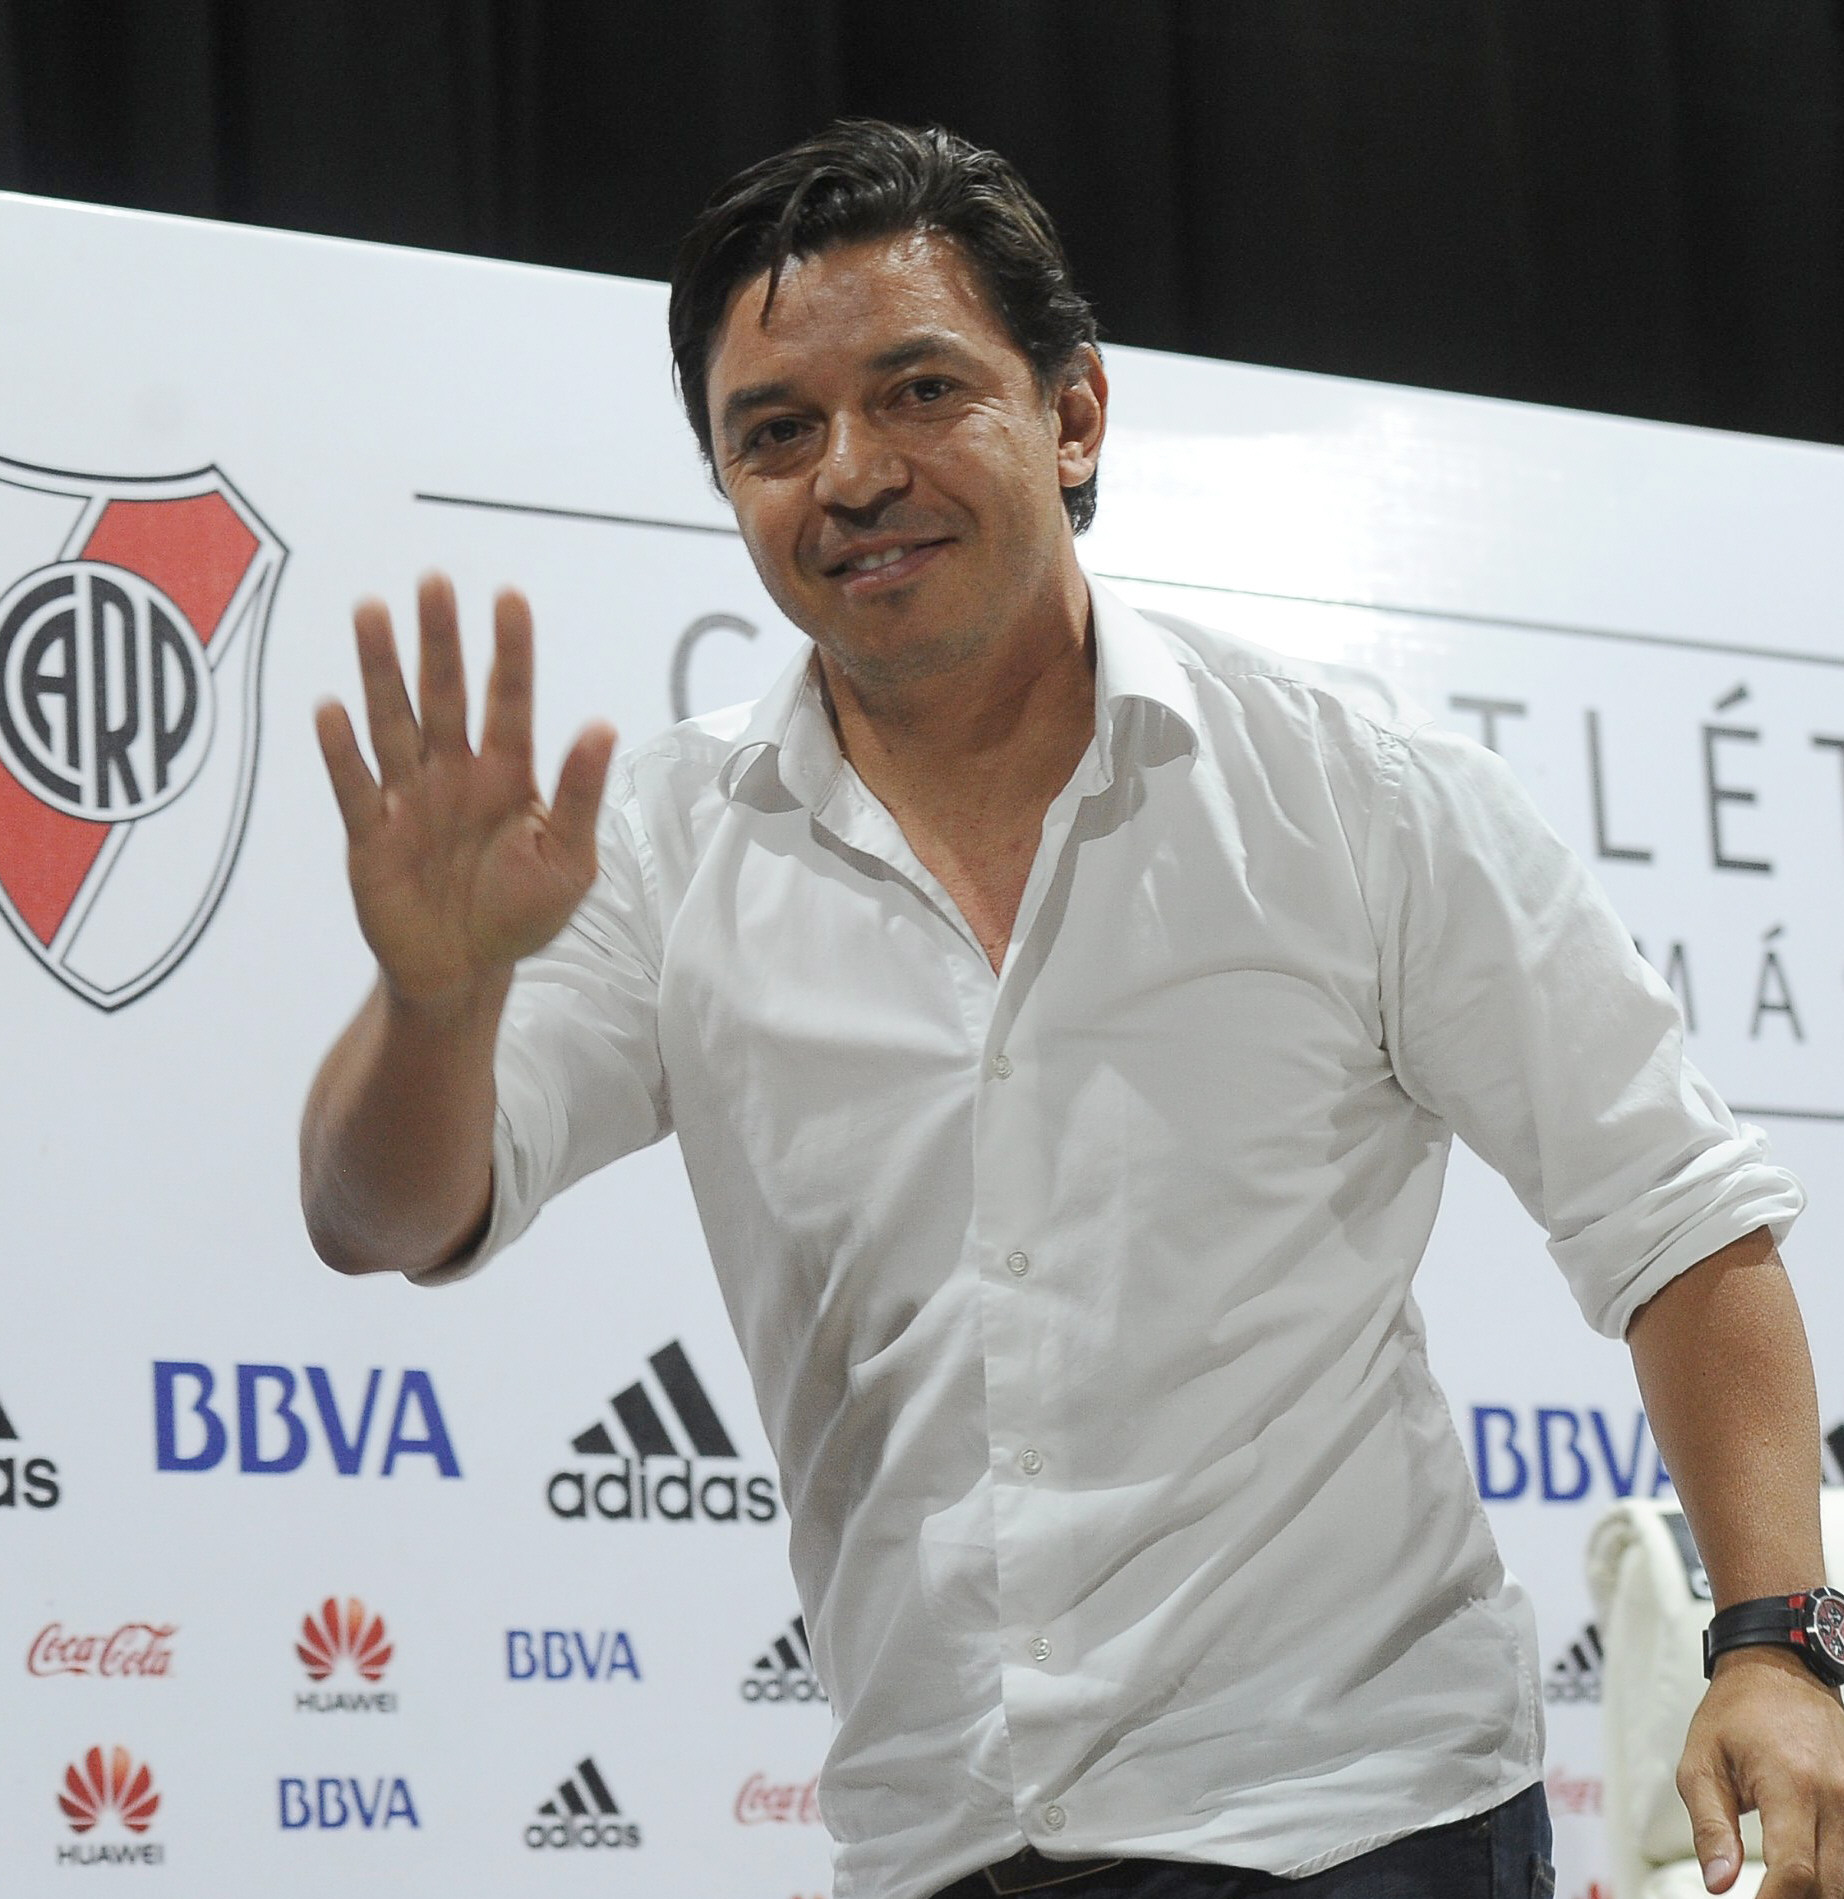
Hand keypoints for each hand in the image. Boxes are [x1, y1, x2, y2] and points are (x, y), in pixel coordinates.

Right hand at [315, 574, 616, 1006]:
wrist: (465, 971)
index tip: (510, 597)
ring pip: (393, 722)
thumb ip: (581, 793)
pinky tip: (330, 708)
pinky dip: (341, 751)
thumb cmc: (520, 912)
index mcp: (508, 773)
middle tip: (435, 582)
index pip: (510, 699)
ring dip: (381, 670)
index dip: (510, 651)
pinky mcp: (370, 835)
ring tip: (371, 612)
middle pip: (445, 694)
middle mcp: (455, 773)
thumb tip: (603, 724)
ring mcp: (409, 798)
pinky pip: (354, 787)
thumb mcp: (570, 860)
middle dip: (440, 640)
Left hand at [1679, 1646, 1843, 1895]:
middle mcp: (1836, 1795)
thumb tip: (1718, 1885)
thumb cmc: (1734, 1714)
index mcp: (1790, 1784)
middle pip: (1831, 1884)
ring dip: (1822, 1891)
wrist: (1777, 1670)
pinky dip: (1837, 1871)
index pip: (1795, 1870)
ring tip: (1784, 1889)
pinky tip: (1814, 1873)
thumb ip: (1709, 1826)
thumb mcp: (1701, 1763)